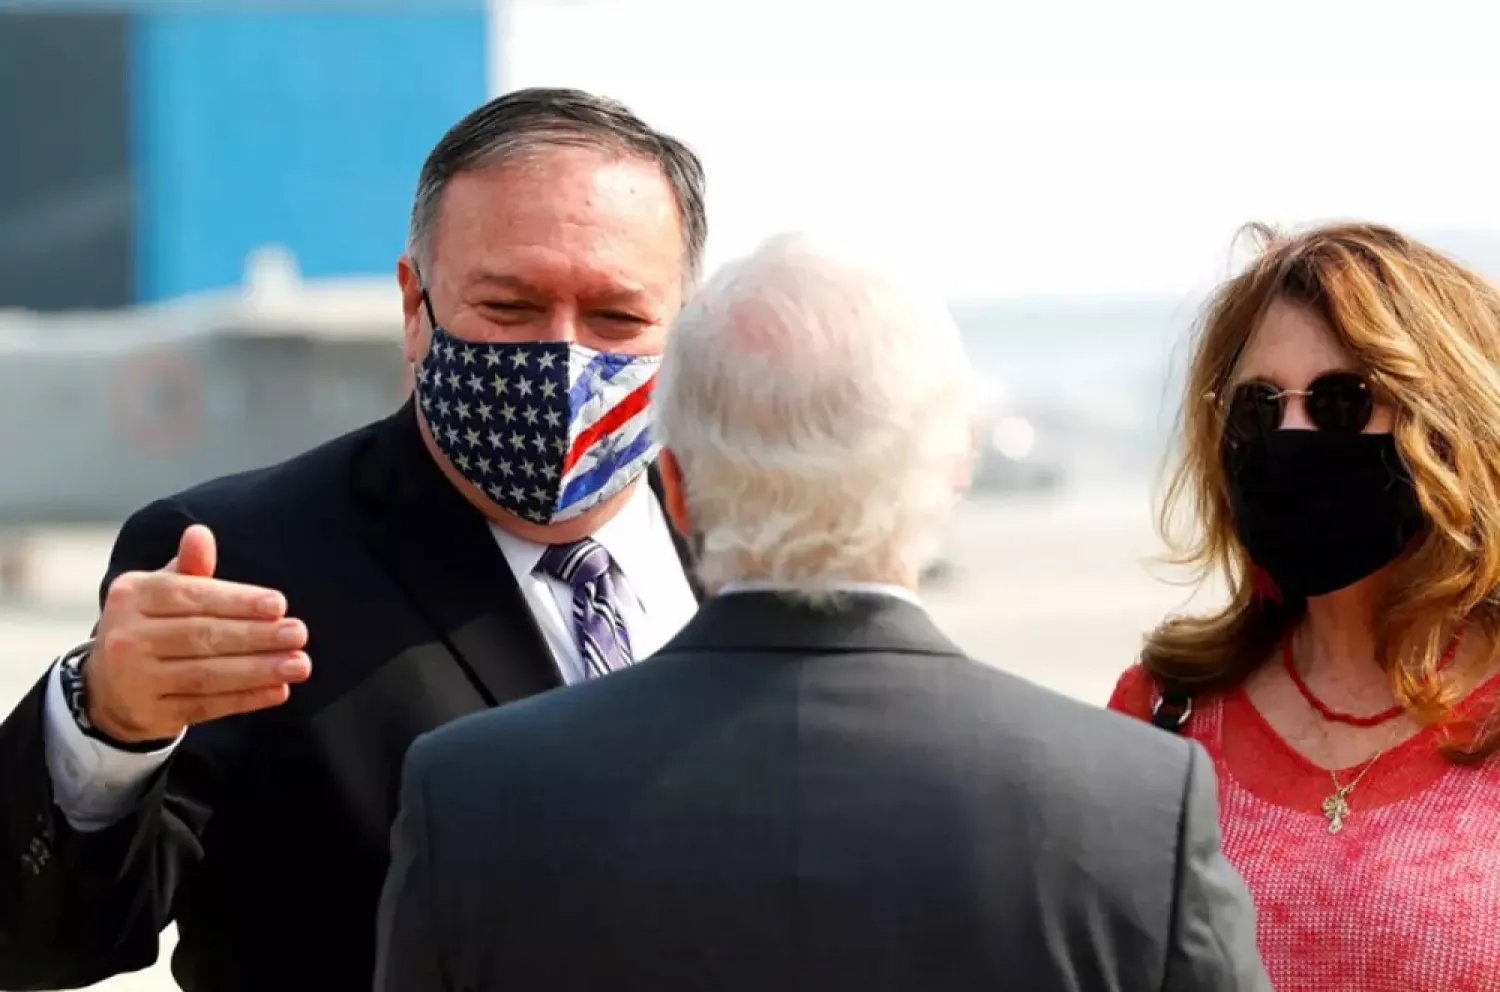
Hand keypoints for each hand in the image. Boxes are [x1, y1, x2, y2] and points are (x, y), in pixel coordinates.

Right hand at [84, 524, 310, 742]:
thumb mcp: (162, 591)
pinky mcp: (150, 713)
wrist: (109, 686)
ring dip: (259, 670)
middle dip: (256, 635)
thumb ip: (189, 567)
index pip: (192, 596)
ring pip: (207, 674)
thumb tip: (199, 533)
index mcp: (132, 595)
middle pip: (202, 636)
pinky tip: (278, 691)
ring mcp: (135, 679)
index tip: (280, 605)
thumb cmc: (151, 625)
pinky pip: (205, 706)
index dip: (238, 601)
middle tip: (299, 633)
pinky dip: (245, 699)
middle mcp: (127, 636)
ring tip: (298, 664)